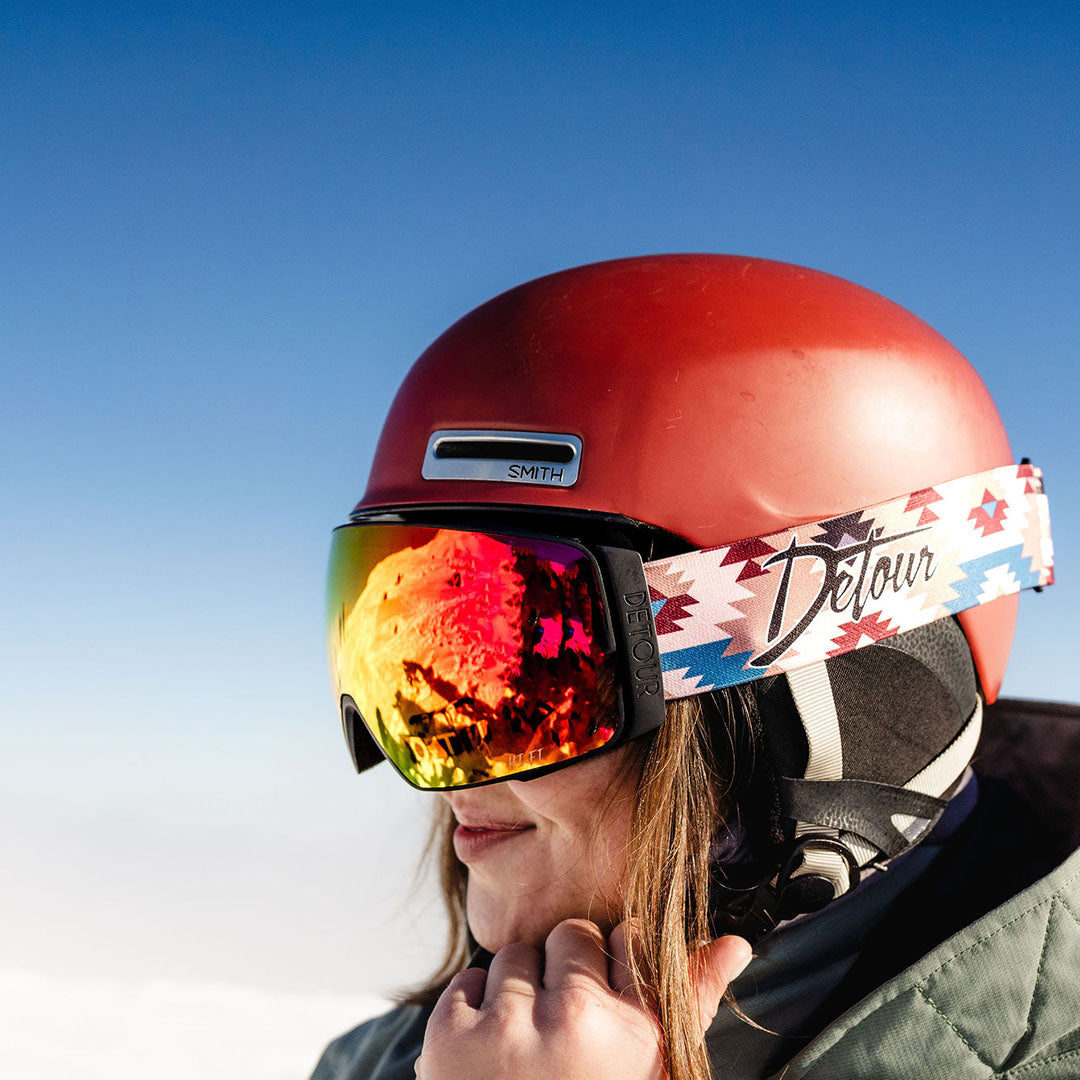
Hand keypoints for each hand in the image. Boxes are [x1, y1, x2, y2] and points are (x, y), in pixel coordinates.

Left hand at [414, 918, 751, 1079]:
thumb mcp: (654, 1076)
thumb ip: (691, 1005)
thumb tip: (735, 944)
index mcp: (634, 1036)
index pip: (629, 939)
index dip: (615, 965)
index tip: (607, 995)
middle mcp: (576, 1022)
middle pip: (571, 935)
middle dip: (566, 970)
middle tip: (563, 1030)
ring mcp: (508, 1029)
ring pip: (516, 956)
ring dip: (518, 991)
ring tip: (526, 1052)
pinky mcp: (451, 1038)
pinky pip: (468, 980)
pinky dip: (474, 1010)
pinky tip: (489, 1058)